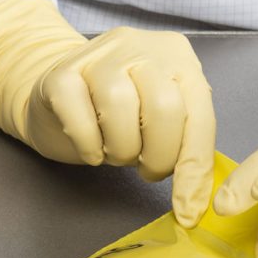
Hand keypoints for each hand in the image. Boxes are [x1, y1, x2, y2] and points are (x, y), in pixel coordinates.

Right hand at [0, 0, 214, 227]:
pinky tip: (90, 151)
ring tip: (116, 153)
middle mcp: (141, 47)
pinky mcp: (60, 73)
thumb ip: (185, 144)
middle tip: (146, 170)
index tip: (188, 210)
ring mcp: (98, 55)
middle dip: (159, 155)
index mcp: (178, 58)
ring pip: (119, 106)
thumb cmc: (119, 116)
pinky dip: (87, 143)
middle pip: (164, 107)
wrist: (58, 95)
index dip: (195, 167)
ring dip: (121, 148)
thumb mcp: (161, 123)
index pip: (199, 114)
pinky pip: (78, 115)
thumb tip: (196, 201)